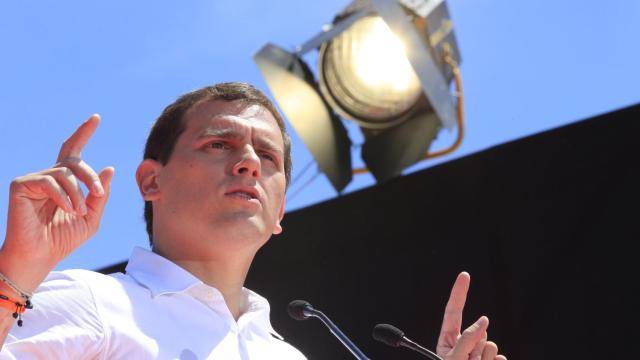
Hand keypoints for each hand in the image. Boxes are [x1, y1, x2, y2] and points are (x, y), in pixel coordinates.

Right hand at [0, 114, 113, 292]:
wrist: (40, 256)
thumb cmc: (63, 240)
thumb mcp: (91, 217)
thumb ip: (100, 194)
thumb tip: (109, 168)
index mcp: (63, 182)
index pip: (73, 151)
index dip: (83, 133)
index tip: (96, 118)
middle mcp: (47, 177)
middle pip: (74, 161)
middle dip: (90, 176)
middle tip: (98, 193)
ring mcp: (32, 180)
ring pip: (64, 173)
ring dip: (78, 192)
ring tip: (78, 211)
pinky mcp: (20, 185)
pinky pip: (49, 181)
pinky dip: (62, 195)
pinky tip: (66, 209)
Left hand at [436, 272, 506, 359]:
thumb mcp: (453, 358)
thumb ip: (467, 339)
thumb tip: (484, 321)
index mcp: (449, 340)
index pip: (453, 311)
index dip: (459, 293)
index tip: (464, 275)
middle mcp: (464, 345)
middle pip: (480, 331)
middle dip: (477, 347)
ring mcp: (479, 354)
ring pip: (491, 345)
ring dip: (485, 358)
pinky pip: (501, 358)